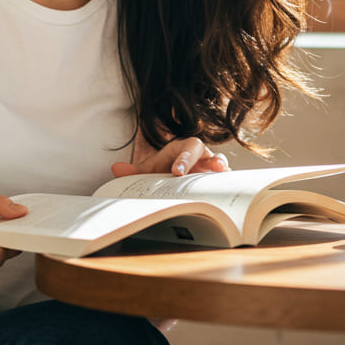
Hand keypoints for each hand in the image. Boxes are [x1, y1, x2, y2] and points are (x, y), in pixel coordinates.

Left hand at [111, 137, 227, 178]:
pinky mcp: (217, 182)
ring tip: (226, 178)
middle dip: (213, 161)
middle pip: (210, 154)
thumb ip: (134, 171)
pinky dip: (228, 187)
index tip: (176, 172)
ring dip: (225, 173)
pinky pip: (226, 182)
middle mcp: (202, 156)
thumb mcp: (150, 169)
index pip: (189, 147)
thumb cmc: (163, 169)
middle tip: (215, 169)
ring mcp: (211, 169)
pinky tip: (228, 197)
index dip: (185, 158)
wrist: (173, 175)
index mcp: (184, 148)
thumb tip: (115, 169)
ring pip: (223, 167)